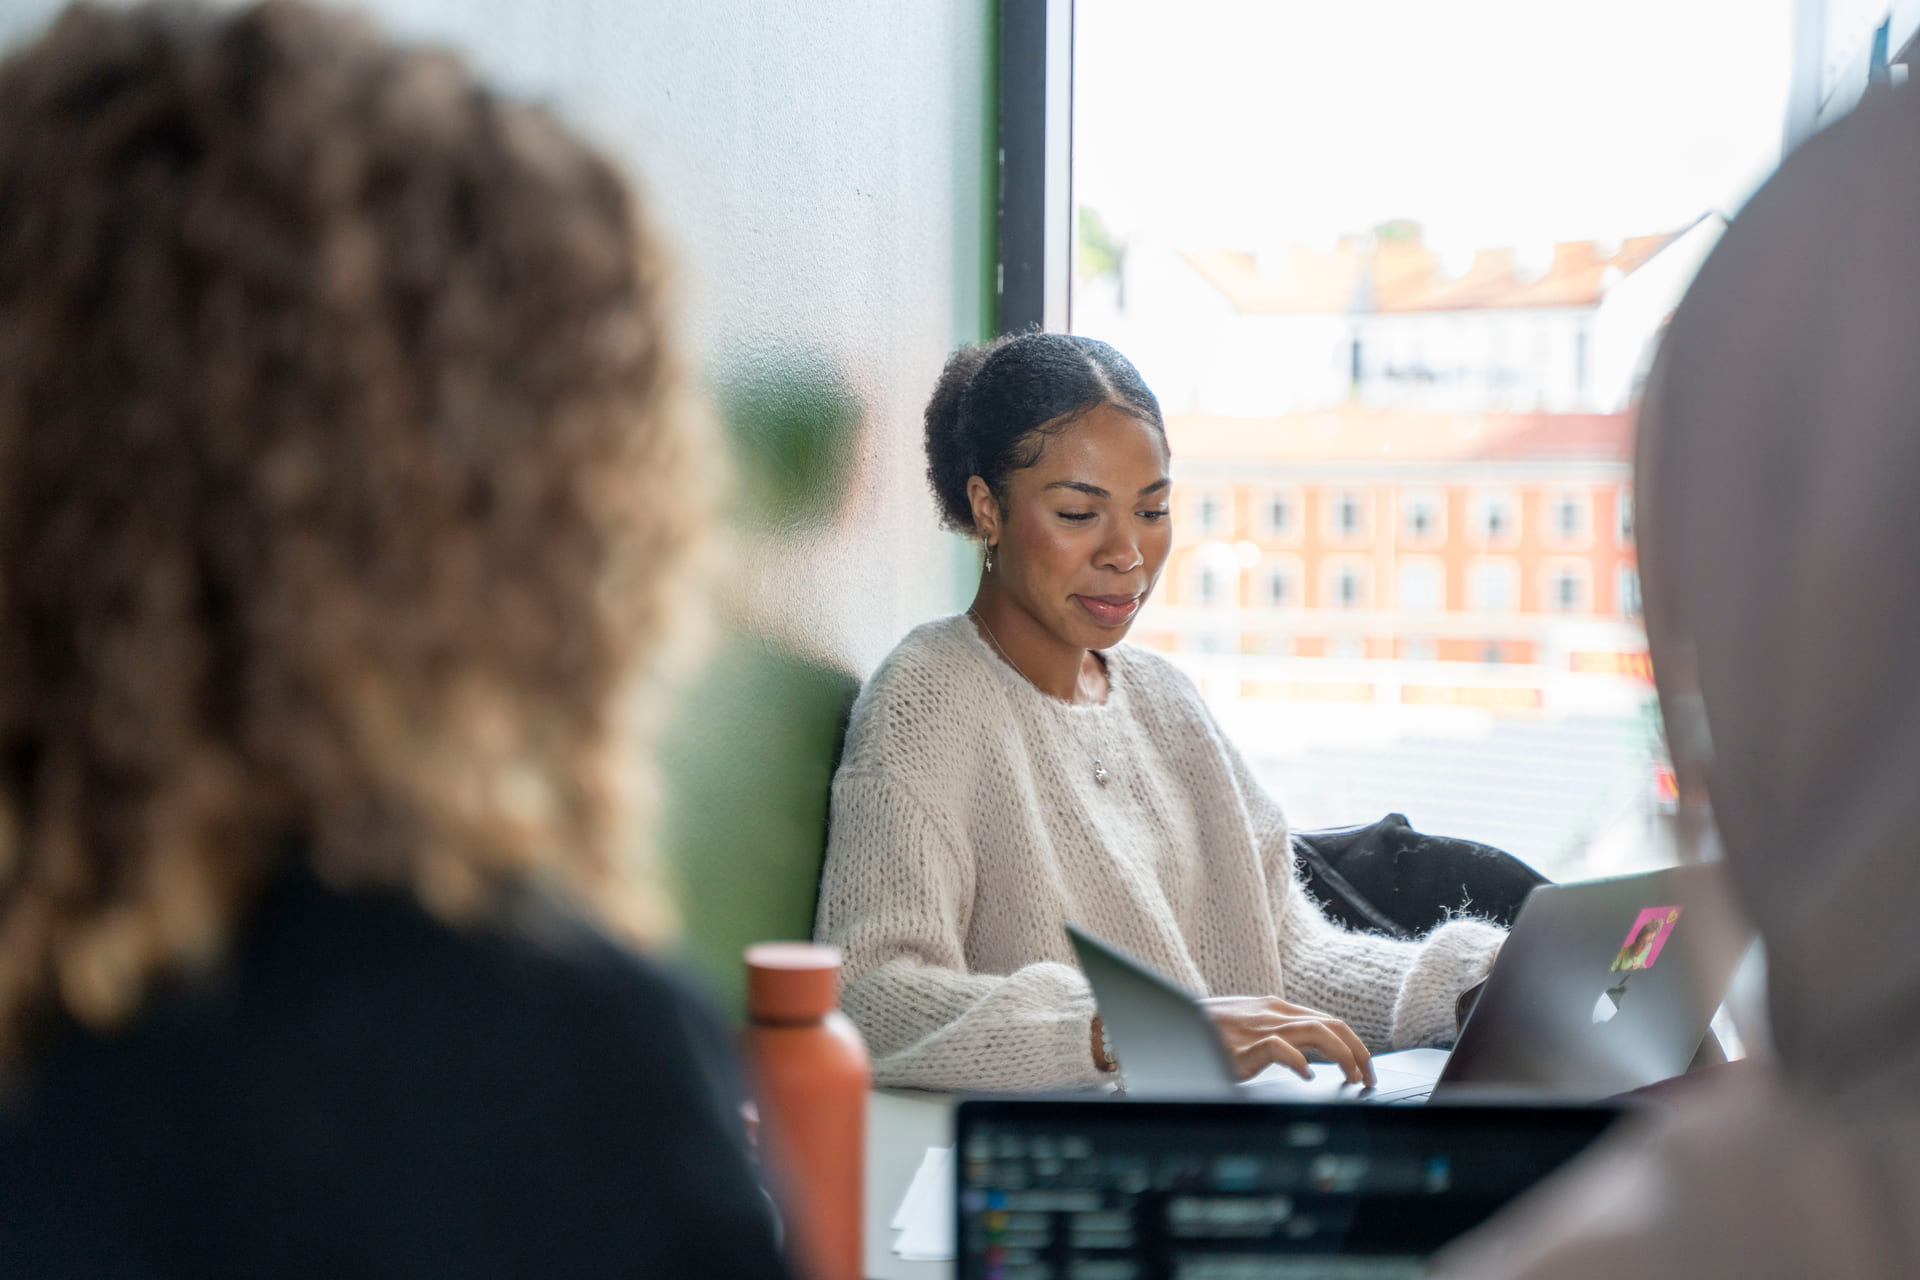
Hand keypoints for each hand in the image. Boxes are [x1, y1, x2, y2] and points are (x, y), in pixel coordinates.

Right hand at [1200, 995, 1373, 1085]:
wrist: (1175, 1027)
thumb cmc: (1211, 1032)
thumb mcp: (1252, 1029)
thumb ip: (1279, 1035)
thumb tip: (1310, 1057)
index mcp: (1278, 1009)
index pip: (1330, 1021)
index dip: (1354, 1045)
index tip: (1363, 1069)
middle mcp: (1275, 1013)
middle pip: (1333, 1025)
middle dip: (1359, 1052)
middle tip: (1367, 1078)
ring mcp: (1261, 1027)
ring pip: (1317, 1032)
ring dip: (1343, 1056)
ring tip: (1351, 1079)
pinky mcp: (1245, 1046)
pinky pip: (1281, 1048)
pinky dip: (1300, 1061)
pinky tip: (1307, 1076)